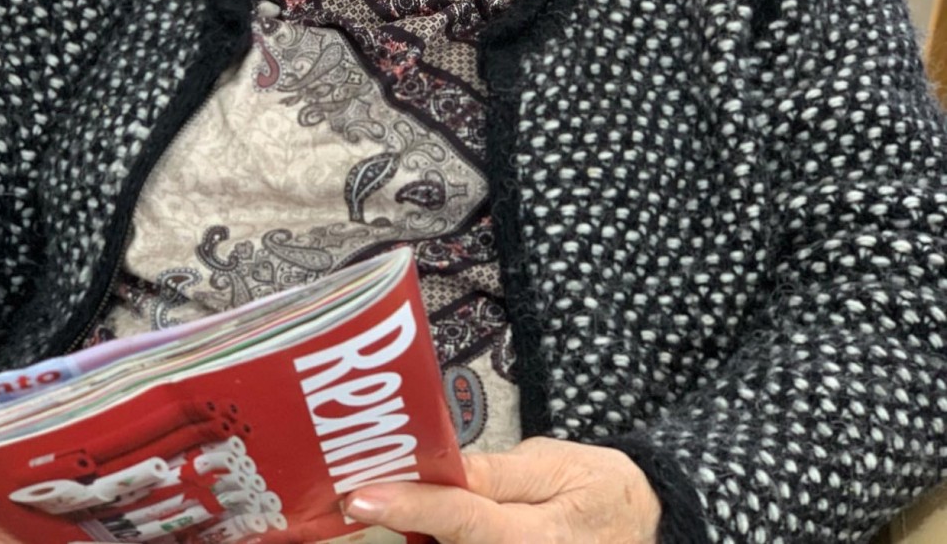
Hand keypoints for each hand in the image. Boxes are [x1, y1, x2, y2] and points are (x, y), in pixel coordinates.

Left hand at [343, 436, 660, 543]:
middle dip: (403, 525)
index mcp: (536, 535)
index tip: (361, 495)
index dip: (409, 504)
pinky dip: (436, 538)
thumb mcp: (552, 465)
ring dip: (417, 535)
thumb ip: (493, 473)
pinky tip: (425, 524)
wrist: (640, 526)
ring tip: (393, 503)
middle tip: (364, 495)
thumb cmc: (596, 489)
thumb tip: (439, 465)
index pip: (463, 517)